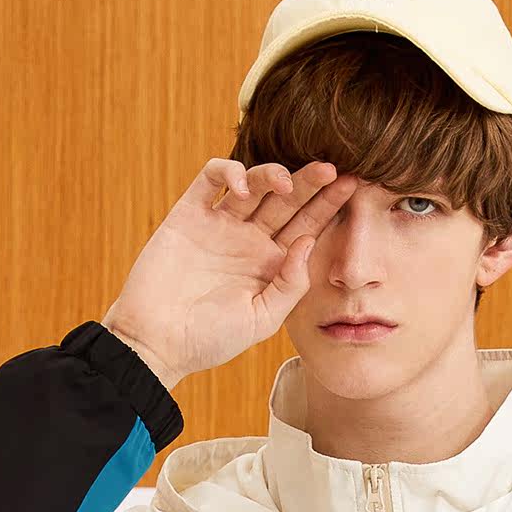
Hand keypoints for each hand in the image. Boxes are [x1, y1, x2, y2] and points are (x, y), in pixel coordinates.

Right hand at [100, 157, 358, 389]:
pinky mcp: (188, 215)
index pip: (306, 227)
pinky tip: (241, 187)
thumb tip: (307, 242)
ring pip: (253, 184)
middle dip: (310, 183)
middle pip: (286, 201)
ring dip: (272, 174)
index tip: (354, 188)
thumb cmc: (209, 340)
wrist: (157, 343)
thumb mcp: (262, 320)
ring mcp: (220, 225)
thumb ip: (290, 285)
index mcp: (271, 265)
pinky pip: (211, 179)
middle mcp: (249, 241)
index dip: (328, 206)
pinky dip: (228, 173)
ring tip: (285, 182)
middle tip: (332, 168)